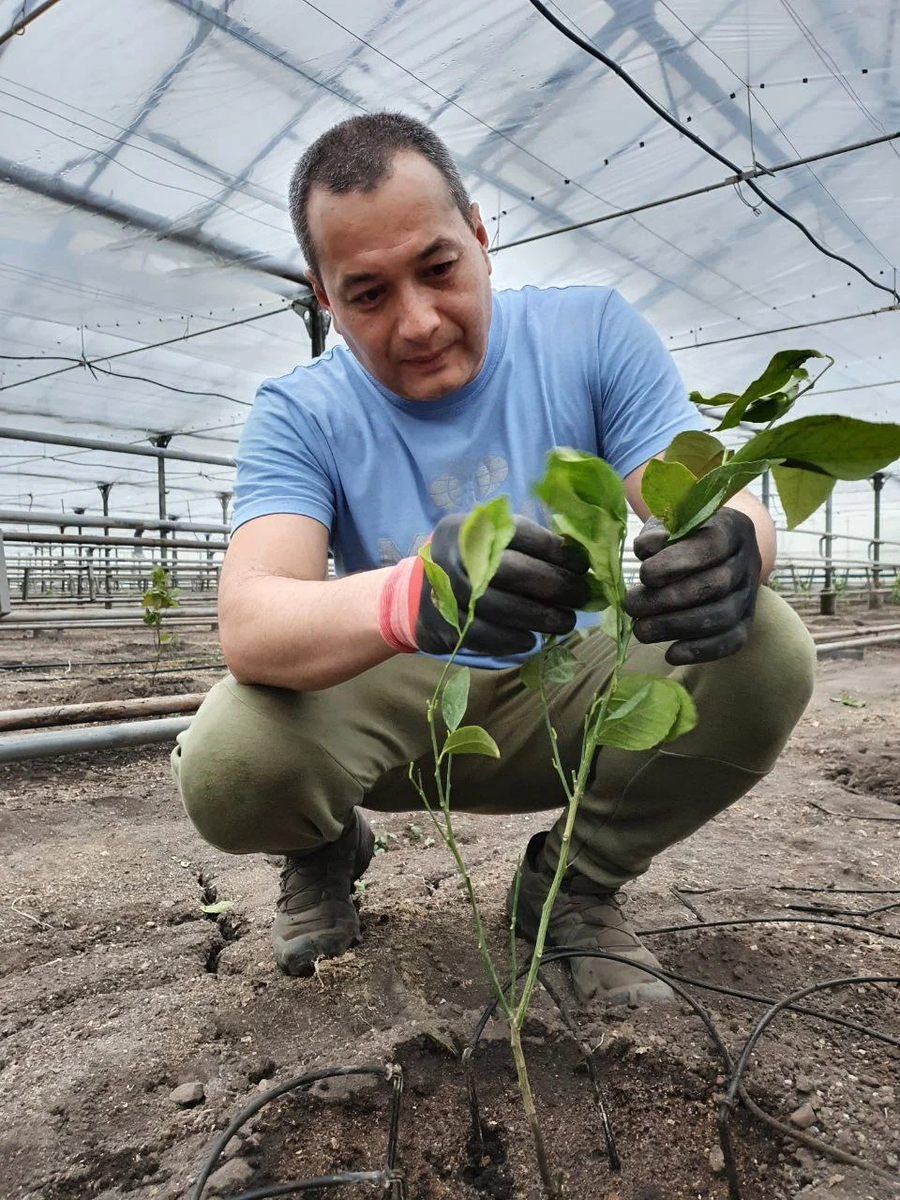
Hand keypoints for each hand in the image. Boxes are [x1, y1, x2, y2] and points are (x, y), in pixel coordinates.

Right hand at [378, 514, 589, 655]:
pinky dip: (511, 639)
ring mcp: (445, 589)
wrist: (416, 593)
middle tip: (581, 596)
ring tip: (564, 622)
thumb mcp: (491, 541)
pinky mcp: (443, 620)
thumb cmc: (470, 564)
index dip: (556, 550)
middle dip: (554, 586)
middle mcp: (454, 553)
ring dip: (539, 617)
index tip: (582, 565)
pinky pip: (482, 634)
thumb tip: (579, 561)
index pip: (519, 533)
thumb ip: (527, 545)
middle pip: (512, 570)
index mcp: (471, 527)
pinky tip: (532, 639)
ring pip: (499, 606)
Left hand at [623, 509, 761, 664]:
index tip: (644, 574)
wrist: (716, 552)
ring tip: (641, 630)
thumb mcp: (671, 523)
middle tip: (632, 606)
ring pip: (722, 616)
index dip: (678, 561)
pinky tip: (670, 654)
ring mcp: (750, 593)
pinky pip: (731, 641)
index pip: (712, 544)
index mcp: (733, 528)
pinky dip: (701, 651)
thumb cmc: (686, 535)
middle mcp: (748, 561)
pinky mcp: (747, 620)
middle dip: (669, 600)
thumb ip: (658, 534)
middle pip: (716, 585)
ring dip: (678, 627)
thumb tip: (646, 551)